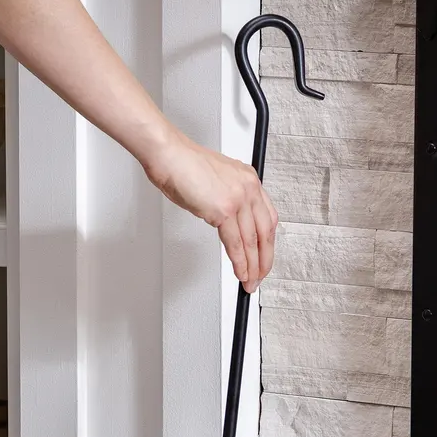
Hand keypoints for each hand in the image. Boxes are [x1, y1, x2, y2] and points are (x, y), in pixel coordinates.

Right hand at [143, 132, 277, 292]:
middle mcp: (248, 187)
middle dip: (264, 259)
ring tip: (250, 280)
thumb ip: (227, 200)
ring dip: (252, 266)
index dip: (267, 242)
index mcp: (249, 179)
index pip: (267, 217)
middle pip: (265, 232)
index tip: (264, 256)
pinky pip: (236, 244)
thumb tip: (228, 223)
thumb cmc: (184, 165)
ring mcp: (238, 198)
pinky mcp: (224, 210)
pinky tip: (240, 272)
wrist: (169, 155)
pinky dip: (239, 262)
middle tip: (260, 275)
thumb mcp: (216, 182)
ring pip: (252, 241)